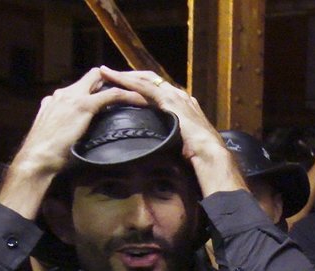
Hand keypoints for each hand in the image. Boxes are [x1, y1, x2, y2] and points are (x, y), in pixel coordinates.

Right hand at [8, 67, 145, 184]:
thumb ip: (64, 128)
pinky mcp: (83, 105)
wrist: (36, 158)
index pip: (82, 85)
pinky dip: (128, 96)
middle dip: (114, 79)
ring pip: (103, 80)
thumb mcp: (56, 136)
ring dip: (124, 84)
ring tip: (142, 92)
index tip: (116, 95)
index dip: (99, 87)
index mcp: (56, 100)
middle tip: (134, 88)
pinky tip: (142, 101)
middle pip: (93, 76)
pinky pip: (111, 95)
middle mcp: (64, 93)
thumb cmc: (47, 156)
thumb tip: (75, 134)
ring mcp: (72, 97)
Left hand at [98, 67, 245, 194]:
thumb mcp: (181, 142)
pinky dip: (125, 81)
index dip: (139, 87)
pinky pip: (142, 86)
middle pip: (149, 80)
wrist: (209, 152)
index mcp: (182, 104)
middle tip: (108, 75)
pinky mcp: (168, 99)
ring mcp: (174, 95)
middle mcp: (178, 95)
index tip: (123, 87)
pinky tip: (111, 78)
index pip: (157, 91)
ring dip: (123, 76)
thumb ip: (172, 138)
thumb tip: (161, 148)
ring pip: (143, 80)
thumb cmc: (198, 154)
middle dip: (129, 77)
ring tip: (104, 72)